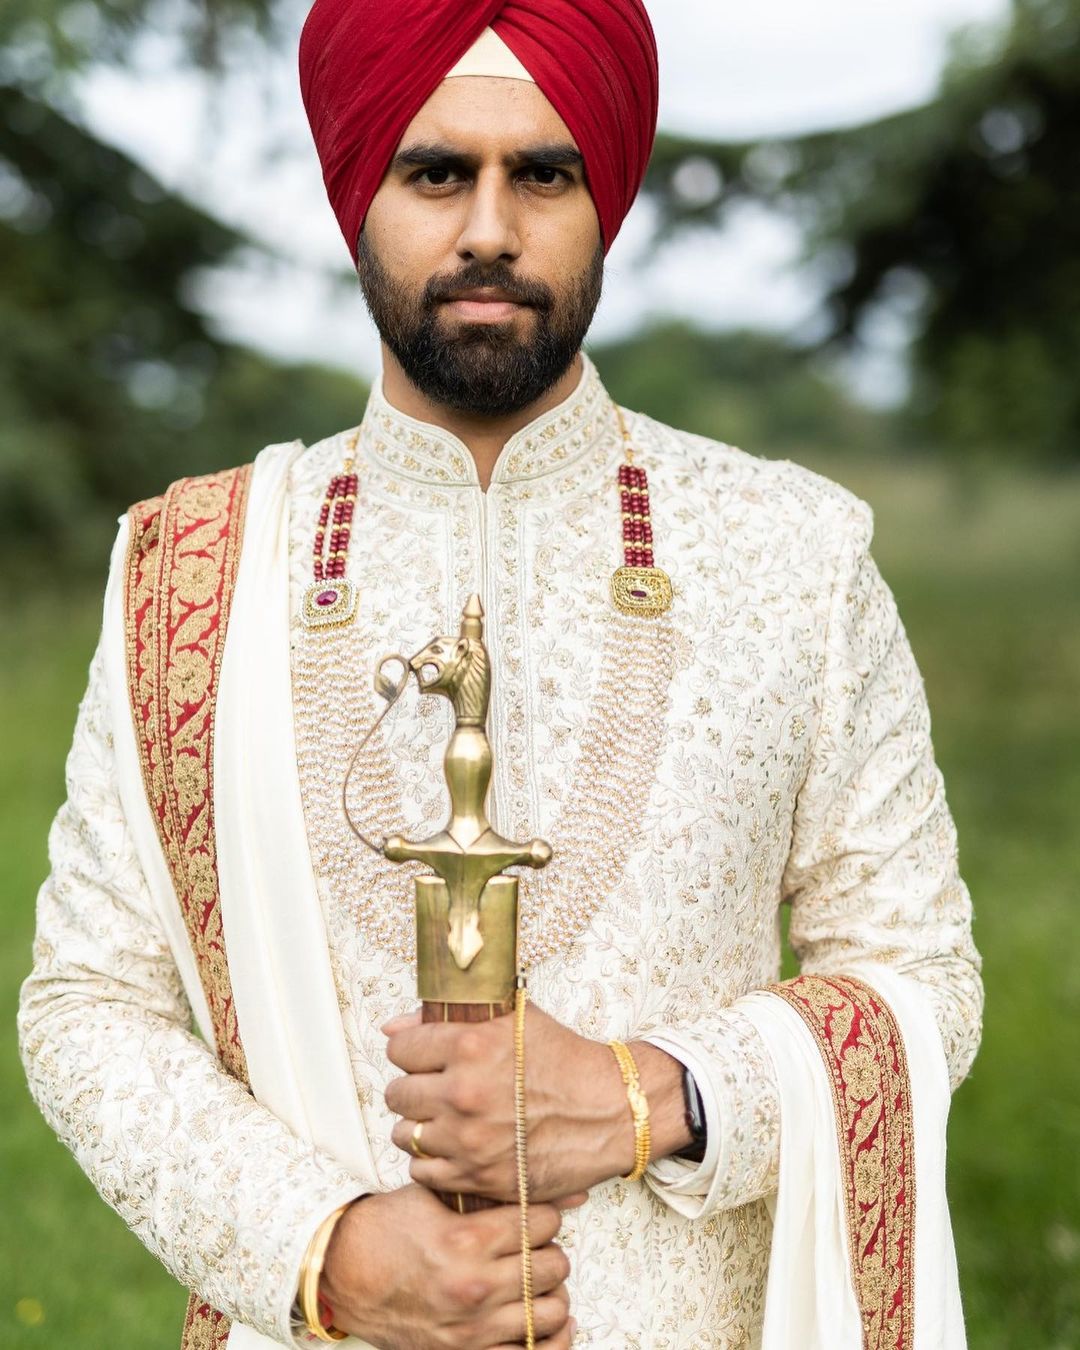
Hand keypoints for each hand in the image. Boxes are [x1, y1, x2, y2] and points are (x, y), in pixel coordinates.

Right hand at [320, 1183, 580, 1348]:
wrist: (343, 1273)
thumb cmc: (387, 1230)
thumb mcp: (435, 1196)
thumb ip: (486, 1192)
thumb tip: (547, 1188)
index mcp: (468, 1240)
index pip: (544, 1223)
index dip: (544, 1214)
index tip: (535, 1216)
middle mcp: (474, 1286)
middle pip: (554, 1266)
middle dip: (549, 1250)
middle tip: (534, 1246)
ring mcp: (472, 1328)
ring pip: (552, 1311)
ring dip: (549, 1292)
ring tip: (534, 1281)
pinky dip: (546, 1340)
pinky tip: (542, 1321)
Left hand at [383, 1005, 690, 1201]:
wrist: (611, 1110)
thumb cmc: (564, 1060)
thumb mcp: (514, 1021)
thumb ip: (449, 1019)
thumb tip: (392, 1028)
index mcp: (470, 1046)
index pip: (400, 1048)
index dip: (413, 1051)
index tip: (427, 1058)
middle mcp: (463, 1093)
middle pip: (397, 1093)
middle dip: (415, 1088)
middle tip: (439, 1089)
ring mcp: (468, 1140)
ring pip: (405, 1135)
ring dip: (422, 1126)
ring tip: (448, 1119)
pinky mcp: (478, 1177)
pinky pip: (423, 1172)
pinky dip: (434, 1161)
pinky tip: (457, 1146)